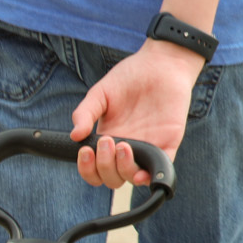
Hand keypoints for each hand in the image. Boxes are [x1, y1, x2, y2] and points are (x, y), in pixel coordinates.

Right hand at [67, 40, 203, 188]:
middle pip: (110, 178)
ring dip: (122, 169)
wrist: (161, 64)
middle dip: (104, 166)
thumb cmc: (129, 78)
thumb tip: (74, 136)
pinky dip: (151, 177)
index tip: (85, 151)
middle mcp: (126, 149)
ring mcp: (147, 148)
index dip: (87, 169)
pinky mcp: (168, 144)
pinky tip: (140, 173)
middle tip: (107, 141)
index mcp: (107, 140)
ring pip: (132, 177)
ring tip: (122, 146)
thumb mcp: (101, 93)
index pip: (94, 169)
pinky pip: (161, 169)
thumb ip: (85, 113)